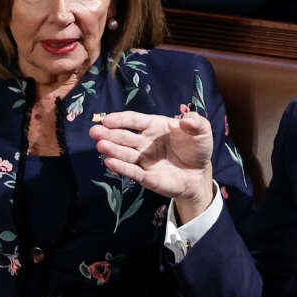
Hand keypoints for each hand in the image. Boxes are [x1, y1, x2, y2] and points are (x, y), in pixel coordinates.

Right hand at [90, 110, 215, 221]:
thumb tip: (186, 120)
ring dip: (112, 149)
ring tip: (101, 145)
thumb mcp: (202, 131)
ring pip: (125, 153)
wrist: (199, 174)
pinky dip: (121, 167)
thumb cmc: (197, 148)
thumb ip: (195, 122)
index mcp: (155, 126)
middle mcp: (145, 142)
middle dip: (109, 134)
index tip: (107, 119)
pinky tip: (110, 162)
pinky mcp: (146, 177)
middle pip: (124, 137)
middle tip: (94, 132)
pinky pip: (132, 171)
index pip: (135, 121)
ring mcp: (144, 159)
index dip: (121, 119)